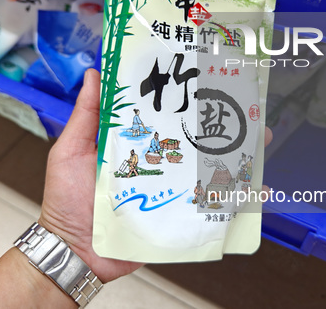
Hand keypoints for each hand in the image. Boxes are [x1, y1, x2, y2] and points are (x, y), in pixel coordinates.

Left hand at [39, 68, 272, 282]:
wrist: (75, 252)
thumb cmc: (67, 200)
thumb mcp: (71, 151)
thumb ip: (86, 117)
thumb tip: (96, 74)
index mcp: (134, 143)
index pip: (163, 115)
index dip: (184, 99)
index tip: (206, 78)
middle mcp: (156, 163)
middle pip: (192, 141)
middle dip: (221, 125)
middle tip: (246, 107)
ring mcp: (168, 189)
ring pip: (206, 169)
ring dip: (234, 156)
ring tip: (259, 140)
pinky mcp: (174, 216)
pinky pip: (206, 205)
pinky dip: (232, 200)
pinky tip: (256, 190)